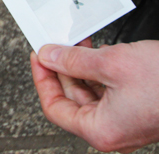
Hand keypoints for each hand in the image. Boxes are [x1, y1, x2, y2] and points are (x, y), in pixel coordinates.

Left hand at [31, 41, 158, 152]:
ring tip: (75, 43)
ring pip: (89, 92)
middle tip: (54, 45)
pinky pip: (107, 89)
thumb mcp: (111, 64)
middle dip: (61, 68)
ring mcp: (125, 120)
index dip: (42, 79)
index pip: (54, 107)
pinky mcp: (136, 108)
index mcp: (100, 130)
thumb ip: (73, 61)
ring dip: (79, 66)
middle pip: (70, 98)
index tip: (38, 57)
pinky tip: (95, 51)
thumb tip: (49, 57)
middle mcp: (112, 130)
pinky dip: (97, 70)